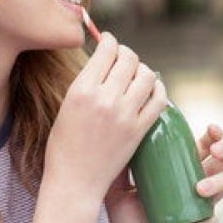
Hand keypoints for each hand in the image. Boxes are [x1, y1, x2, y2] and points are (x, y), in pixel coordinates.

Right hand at [43, 33, 166, 202]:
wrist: (74, 182)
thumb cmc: (63, 146)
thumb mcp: (67, 106)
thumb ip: (87, 83)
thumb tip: (104, 60)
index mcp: (81, 90)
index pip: (106, 50)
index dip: (110, 40)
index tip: (110, 41)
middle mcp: (105, 99)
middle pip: (129, 59)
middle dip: (127, 53)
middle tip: (123, 58)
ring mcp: (125, 115)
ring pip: (147, 75)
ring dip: (143, 70)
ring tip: (136, 75)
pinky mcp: (139, 131)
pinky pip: (159, 100)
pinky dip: (158, 90)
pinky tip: (152, 91)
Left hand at [107, 123, 222, 222]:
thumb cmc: (128, 221)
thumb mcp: (117, 192)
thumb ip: (115, 170)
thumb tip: (111, 140)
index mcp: (181, 167)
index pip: (204, 143)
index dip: (214, 134)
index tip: (211, 129)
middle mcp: (197, 181)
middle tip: (216, 150)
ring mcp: (204, 206)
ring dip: (217, 183)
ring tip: (200, 189)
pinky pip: (209, 222)